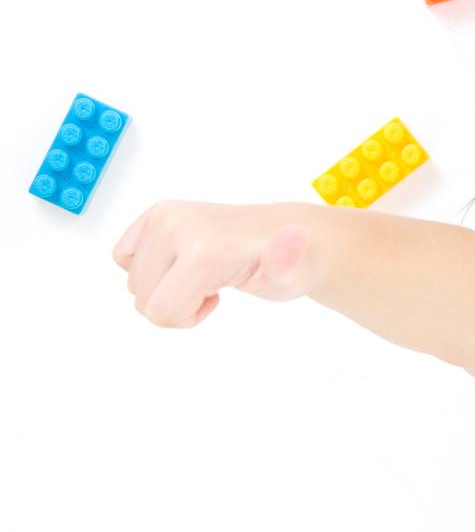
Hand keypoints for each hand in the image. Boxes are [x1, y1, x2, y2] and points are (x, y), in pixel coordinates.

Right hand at [112, 201, 311, 328]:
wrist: (287, 234)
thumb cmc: (284, 264)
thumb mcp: (289, 275)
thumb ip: (286, 264)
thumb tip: (293, 238)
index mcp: (203, 249)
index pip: (161, 312)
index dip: (187, 318)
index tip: (215, 300)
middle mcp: (177, 226)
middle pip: (144, 300)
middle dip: (175, 305)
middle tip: (211, 287)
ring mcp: (165, 217)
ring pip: (134, 283)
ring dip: (164, 289)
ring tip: (201, 274)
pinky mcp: (157, 213)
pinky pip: (122, 255)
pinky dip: (147, 269)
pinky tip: (180, 263)